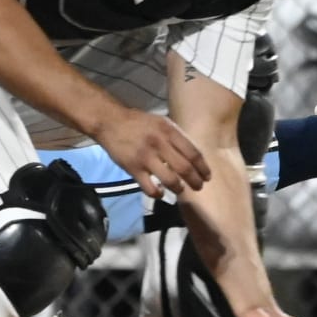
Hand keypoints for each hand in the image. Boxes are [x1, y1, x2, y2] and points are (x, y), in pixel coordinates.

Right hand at [95, 108, 210, 198]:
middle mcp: (159, 144)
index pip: (193, 153)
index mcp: (169, 132)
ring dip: (178, 188)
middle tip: (198, 187)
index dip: (203, 168)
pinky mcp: (133, 168)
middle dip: (195, 181)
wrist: (110, 122)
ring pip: (170, 180)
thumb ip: (175, 136)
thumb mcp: (160, 122)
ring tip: (180, 190)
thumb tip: (190, 154)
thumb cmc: (138, 122)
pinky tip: (160, 193)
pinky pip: (149, 187)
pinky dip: (157, 194)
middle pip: (184, 168)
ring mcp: (145, 157)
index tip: (206, 176)